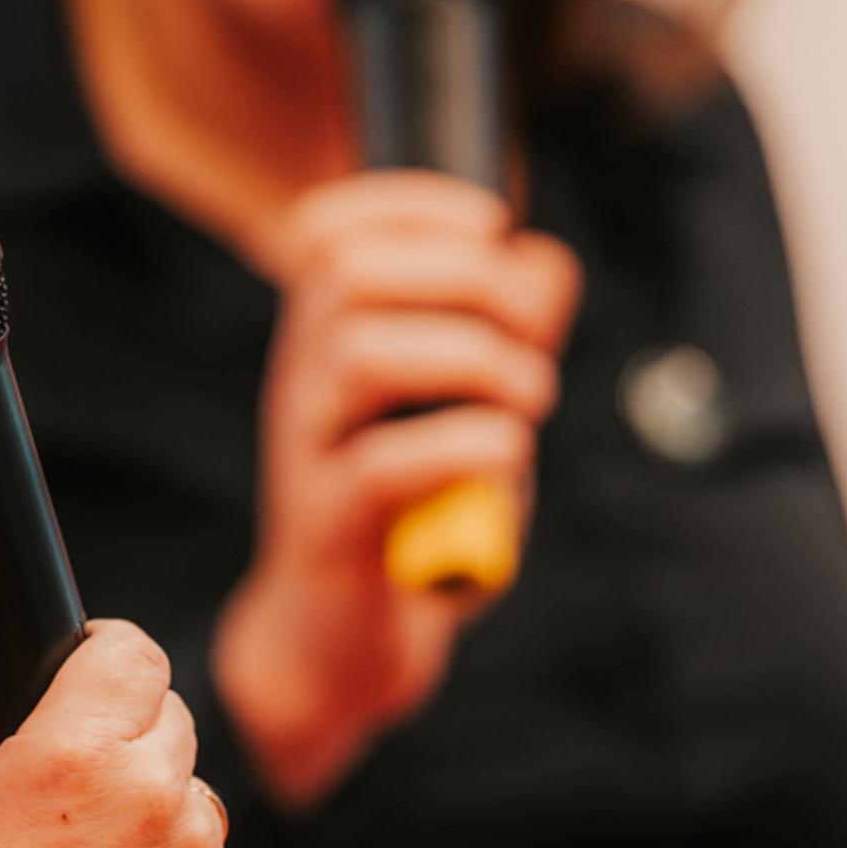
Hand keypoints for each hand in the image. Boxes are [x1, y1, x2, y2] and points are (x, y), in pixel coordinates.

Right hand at [213, 172, 580, 810]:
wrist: (339, 644)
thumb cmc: (410, 516)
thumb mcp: (468, 411)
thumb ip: (507, 331)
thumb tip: (543, 262)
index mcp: (325, 341)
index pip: (327, 231)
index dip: (411, 203)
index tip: (492, 223)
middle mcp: (302, 383)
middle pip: (348, 274)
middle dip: (465, 276)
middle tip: (531, 332)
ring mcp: (307, 454)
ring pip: (360, 353)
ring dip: (474, 359)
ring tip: (529, 396)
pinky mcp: (329, 530)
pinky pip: (384, 466)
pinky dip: (469, 445)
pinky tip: (507, 455)